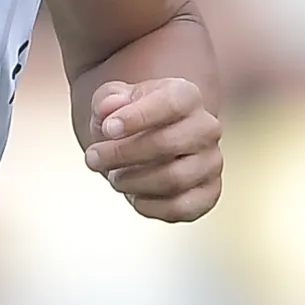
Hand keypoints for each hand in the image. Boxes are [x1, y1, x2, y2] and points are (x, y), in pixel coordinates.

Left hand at [82, 76, 222, 222]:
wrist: (149, 143)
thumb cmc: (130, 119)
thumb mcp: (113, 100)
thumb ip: (108, 99)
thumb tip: (109, 108)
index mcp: (187, 95)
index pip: (170, 104)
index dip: (137, 117)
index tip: (107, 129)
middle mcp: (206, 128)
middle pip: (168, 144)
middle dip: (122, 154)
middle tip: (93, 158)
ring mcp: (211, 162)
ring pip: (174, 179)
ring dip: (133, 182)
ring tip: (113, 177)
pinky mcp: (208, 193)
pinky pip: (182, 208)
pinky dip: (151, 206)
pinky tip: (134, 197)